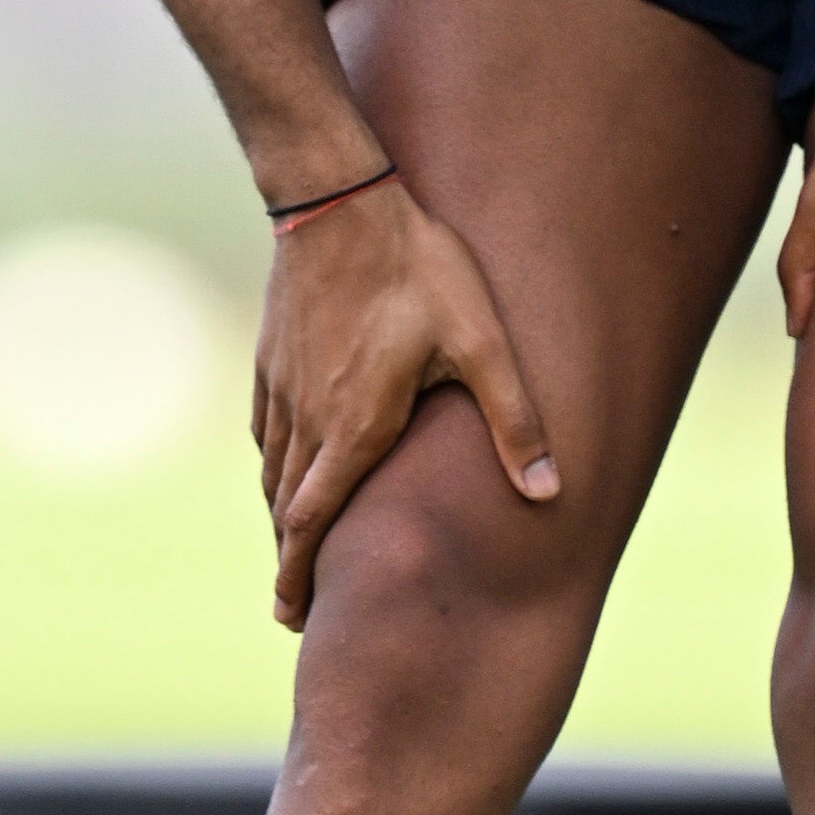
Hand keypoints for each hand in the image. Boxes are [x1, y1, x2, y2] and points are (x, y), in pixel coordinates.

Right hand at [252, 176, 557, 628]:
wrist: (336, 197)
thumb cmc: (415, 268)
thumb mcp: (480, 342)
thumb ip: (514, 420)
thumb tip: (549, 493)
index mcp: (353, 427)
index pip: (312, 522)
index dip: (300, 575)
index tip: (294, 616)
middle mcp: (307, 417)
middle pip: (286, 508)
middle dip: (289, 561)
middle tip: (294, 606)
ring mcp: (282, 386)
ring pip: (272, 469)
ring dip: (282, 515)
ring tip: (294, 546)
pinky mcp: (271, 356)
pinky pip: (265, 429)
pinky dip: (273, 464)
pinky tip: (284, 463)